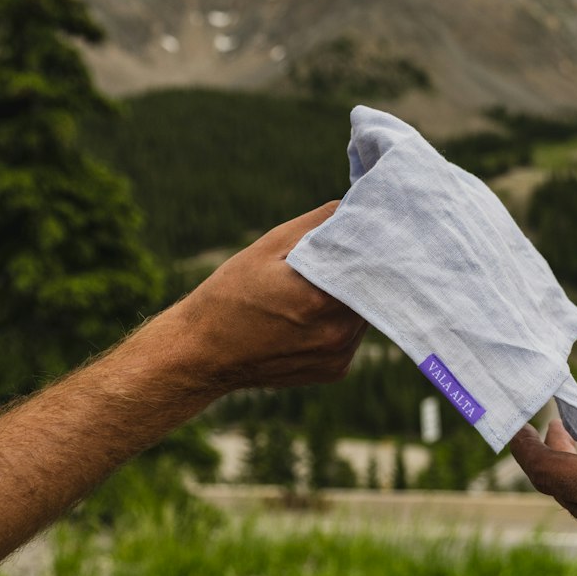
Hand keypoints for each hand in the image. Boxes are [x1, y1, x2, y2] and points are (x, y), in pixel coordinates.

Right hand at [165, 203, 365, 396]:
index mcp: (319, 298)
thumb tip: (355, 205)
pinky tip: (313, 315)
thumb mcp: (269, 247)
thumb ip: (317, 224)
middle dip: (360, 269)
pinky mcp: (335, 370)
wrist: (205, 352)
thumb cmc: (231, 294)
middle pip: (372, 288)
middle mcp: (336, 332)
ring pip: (366, 312)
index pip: (370, 262)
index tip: (364, 230)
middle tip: (342, 254)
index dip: (370, 243)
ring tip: (321, 286)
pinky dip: (342, 320)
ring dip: (354, 296)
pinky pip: (353, 335)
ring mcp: (338, 355)